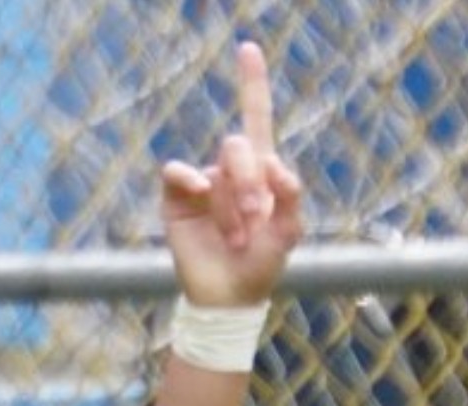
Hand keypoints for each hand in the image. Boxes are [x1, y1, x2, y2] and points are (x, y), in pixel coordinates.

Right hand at [158, 42, 305, 309]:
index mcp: (261, 173)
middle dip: (250, 183)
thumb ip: (289, 199)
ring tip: (236, 237)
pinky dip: (192, 181)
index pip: (256, 120)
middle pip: (240, 147)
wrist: (228, 296)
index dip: (252, 84)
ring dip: (231, 206)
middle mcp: (230, 170)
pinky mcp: (178, 196)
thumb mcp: (288, 234)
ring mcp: (203, 182)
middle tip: (253, 220)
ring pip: (218, 170)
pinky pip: (180, 172)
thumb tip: (277, 167)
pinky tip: (201, 194)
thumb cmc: (262, 265)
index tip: (247, 48)